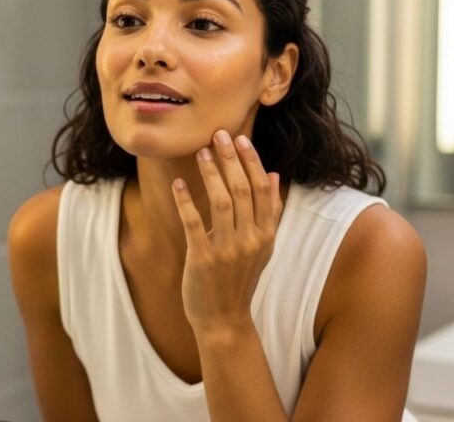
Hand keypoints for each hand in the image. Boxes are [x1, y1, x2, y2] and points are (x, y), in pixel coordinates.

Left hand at [171, 130, 282, 336]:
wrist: (224, 319)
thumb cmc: (239, 278)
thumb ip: (268, 212)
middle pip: (242, 189)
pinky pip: (193, 222)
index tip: (240, 139)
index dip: (251, 161)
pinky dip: (185, 200)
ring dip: (210, 173)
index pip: (262, 188)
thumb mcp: (262, 246)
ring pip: (220, 201)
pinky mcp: (203, 258)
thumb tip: (274, 174)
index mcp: (266, 234)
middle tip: (218, 134)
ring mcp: (227, 249)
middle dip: (230, 159)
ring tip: (200, 152)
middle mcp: (251, 239)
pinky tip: (178, 183)